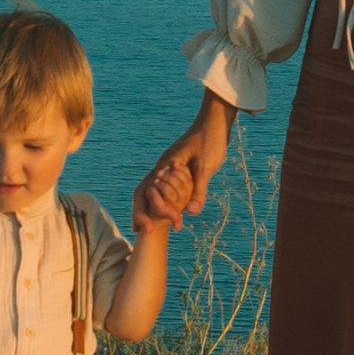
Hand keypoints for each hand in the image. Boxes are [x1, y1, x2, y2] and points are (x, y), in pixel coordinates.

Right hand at [136, 105, 230, 229]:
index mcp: (165, 166)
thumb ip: (198, 189)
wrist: (214, 123)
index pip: (147, 192)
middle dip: (139, 212)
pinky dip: (160, 201)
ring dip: (148, 207)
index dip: (144, 212)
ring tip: (144, 225)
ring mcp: (168, 167)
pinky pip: (163, 187)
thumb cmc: (210, 140)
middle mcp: (162, 167)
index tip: (147, 229)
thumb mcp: (206, 166)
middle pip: (143, 191)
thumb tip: (191, 213)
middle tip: (138, 231)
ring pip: (151, 189)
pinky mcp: (177, 168)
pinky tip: (165, 211)